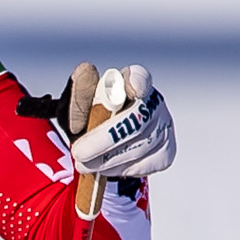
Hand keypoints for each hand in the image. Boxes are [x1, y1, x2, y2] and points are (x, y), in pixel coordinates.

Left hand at [60, 62, 173, 179]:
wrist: (96, 151)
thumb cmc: (86, 123)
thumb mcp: (73, 109)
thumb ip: (78, 95)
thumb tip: (86, 70)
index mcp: (130, 81)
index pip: (139, 78)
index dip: (137, 83)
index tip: (132, 89)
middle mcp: (152, 101)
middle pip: (137, 120)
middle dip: (105, 139)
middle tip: (79, 153)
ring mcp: (163, 126)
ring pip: (140, 146)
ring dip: (108, 159)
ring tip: (84, 164)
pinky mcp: (166, 152)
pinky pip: (145, 164)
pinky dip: (120, 169)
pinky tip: (105, 167)